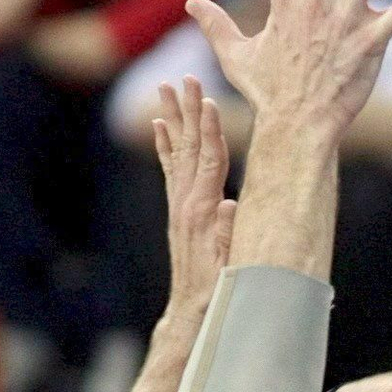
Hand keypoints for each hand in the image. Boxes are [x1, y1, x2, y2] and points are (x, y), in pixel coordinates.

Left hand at [154, 77, 235, 321]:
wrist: (191, 311)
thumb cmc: (218, 292)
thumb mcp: (231, 268)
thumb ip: (229, 234)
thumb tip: (230, 204)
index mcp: (202, 212)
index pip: (209, 161)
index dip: (210, 130)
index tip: (209, 99)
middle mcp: (186, 203)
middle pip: (188, 147)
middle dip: (189, 111)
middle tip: (185, 79)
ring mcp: (179, 205)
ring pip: (177, 152)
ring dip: (174, 118)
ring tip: (167, 88)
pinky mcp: (178, 210)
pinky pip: (170, 169)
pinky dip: (166, 144)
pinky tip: (161, 125)